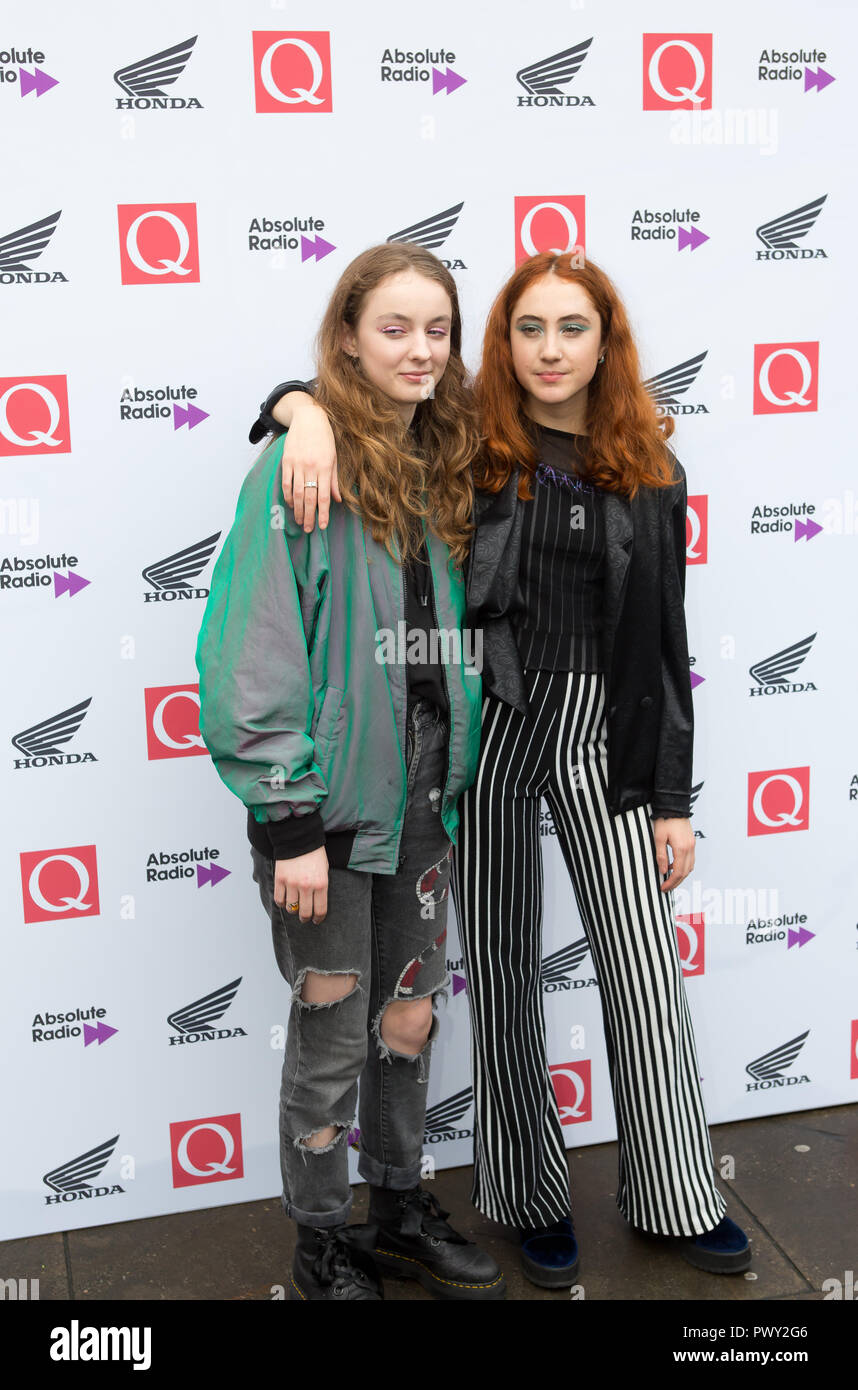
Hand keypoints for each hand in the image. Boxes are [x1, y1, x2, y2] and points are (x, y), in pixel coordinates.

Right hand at [274, 393, 339, 531]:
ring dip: (297, 509)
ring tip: (299, 520)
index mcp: (326, 468)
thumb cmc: (325, 439)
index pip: (324, 496)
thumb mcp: (334, 458)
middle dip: (309, 516)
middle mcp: (312, 467)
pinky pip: (286, 482)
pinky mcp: (287, 460)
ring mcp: (298, 464)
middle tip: (308, 529)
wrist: (309, 417)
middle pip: (309, 498)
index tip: (322, 526)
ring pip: (297, 493)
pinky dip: (287, 495)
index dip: (323, 513)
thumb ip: (334, 480)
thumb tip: (337, 500)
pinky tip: (290, 504)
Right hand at [274, 846, 328, 922]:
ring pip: (291, 908)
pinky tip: (285, 901)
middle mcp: (306, 886)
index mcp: (321, 884)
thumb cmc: (314, 854)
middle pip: (305, 912)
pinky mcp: (280, 879)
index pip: (320, 909)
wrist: (299, 839)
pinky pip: (279, 899)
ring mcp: (292, 883)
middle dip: (305, 918)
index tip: (316, 920)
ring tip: (294, 908)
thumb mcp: (324, 871)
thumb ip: (321, 887)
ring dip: (293, 910)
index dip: (318, 918)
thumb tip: (316, 905)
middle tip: (305, 918)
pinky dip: (281, 903)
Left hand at [652, 817, 694, 891]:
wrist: (674, 806)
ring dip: (681, 875)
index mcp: (682, 848)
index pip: (678, 872)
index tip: (663, 888)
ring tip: (669, 879)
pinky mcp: (692, 842)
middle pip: (686, 872)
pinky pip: (690, 859)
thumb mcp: (658, 838)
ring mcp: (693, 845)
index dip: (671, 882)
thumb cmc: (665, 820)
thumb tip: (664, 871)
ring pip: (690, 867)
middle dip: (676, 882)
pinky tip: (673, 866)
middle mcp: (690, 848)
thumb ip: (661, 856)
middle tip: (666, 888)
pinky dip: (683, 866)